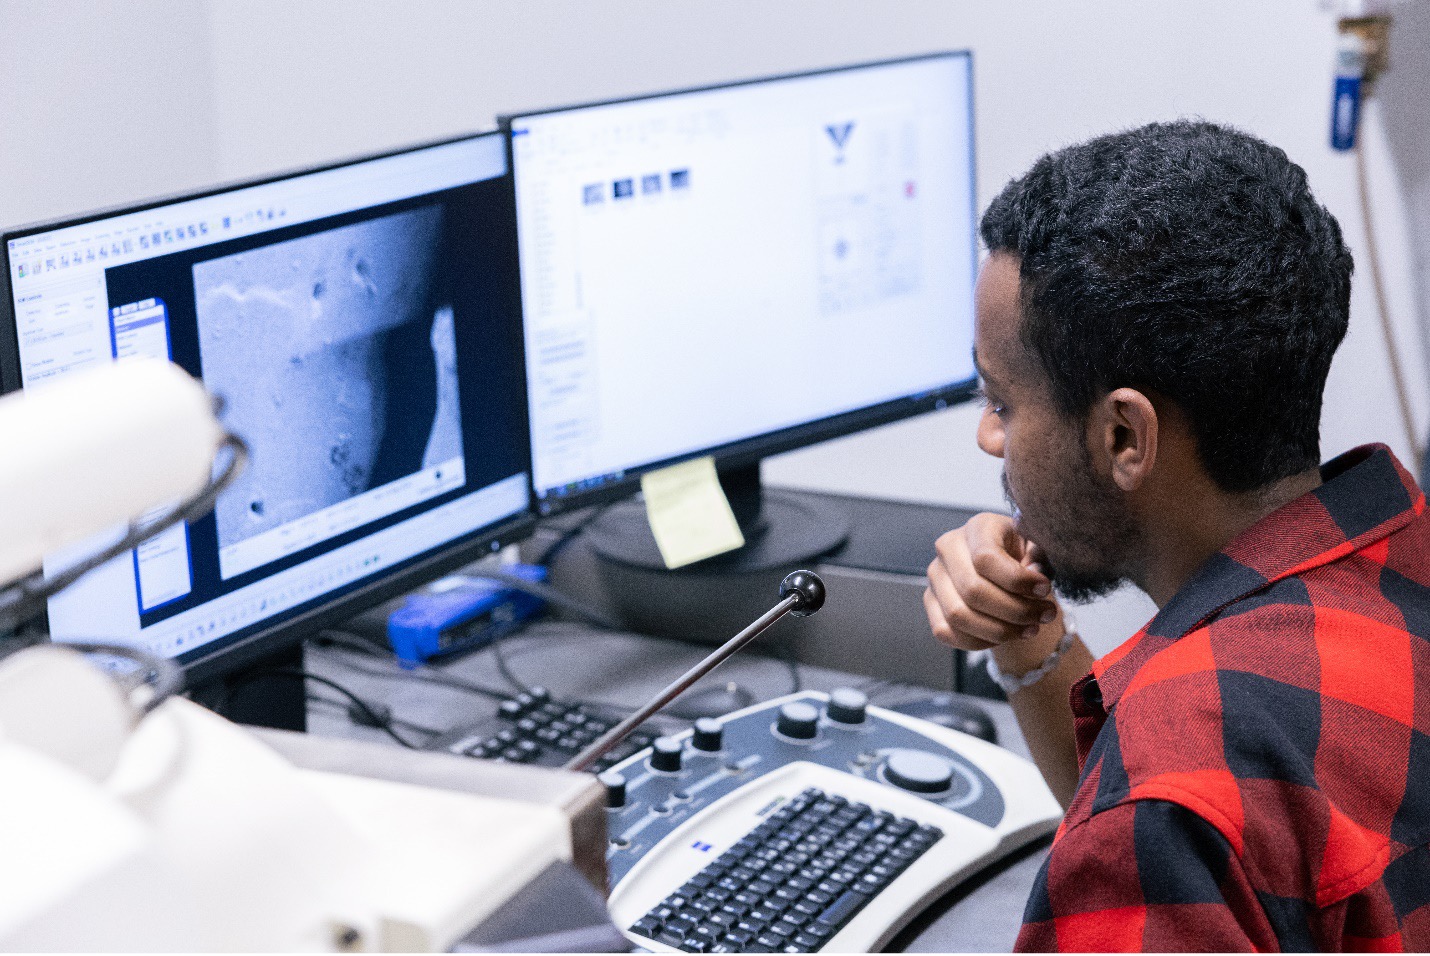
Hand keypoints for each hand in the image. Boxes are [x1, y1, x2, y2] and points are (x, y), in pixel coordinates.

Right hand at [924, 513, 1063, 668]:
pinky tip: (1005, 636)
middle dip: (1015, 611)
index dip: (1018, 580)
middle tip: (1045, 616)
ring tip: (1030, 629)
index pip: (986, 558)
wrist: (1005, 568)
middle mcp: (949, 548)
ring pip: (959, 615)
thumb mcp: (1038, 549)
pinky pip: (946, 632)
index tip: (1045, 590)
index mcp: (978, 527)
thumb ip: (1039, 560)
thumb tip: (1034, 578)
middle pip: (973, 590)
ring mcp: (936, 576)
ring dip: (1000, 630)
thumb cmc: (1025, 556)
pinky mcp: (931, 602)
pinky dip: (978, 641)